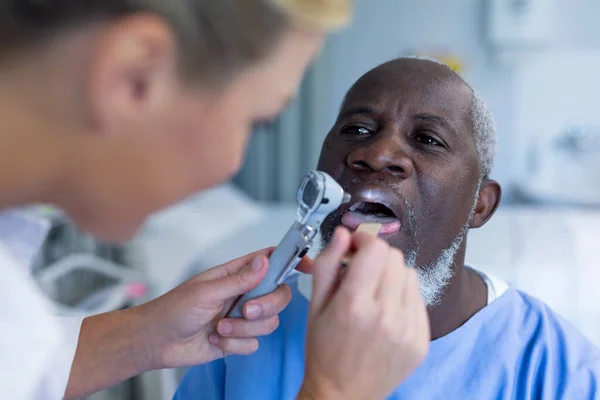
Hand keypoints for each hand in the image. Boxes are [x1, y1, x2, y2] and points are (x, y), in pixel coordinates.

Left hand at [134, 248, 303, 368]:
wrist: (158, 342)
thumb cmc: (173, 309)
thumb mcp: (205, 291)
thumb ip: (238, 279)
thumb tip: (264, 261)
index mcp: (236, 274)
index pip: (271, 261)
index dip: (292, 260)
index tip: (308, 265)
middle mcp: (244, 293)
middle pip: (279, 296)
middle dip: (265, 306)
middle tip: (244, 310)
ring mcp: (242, 317)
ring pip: (269, 322)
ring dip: (243, 329)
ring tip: (219, 327)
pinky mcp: (238, 339)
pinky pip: (254, 343)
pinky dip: (235, 344)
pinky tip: (216, 339)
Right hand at [298, 227, 429, 399]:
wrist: (342, 394)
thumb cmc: (324, 352)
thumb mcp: (315, 305)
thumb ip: (328, 264)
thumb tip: (343, 234)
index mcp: (355, 304)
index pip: (375, 249)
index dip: (363, 241)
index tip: (355, 247)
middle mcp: (386, 316)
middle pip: (395, 258)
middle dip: (376, 257)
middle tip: (361, 271)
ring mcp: (407, 330)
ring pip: (410, 275)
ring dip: (391, 276)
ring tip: (374, 293)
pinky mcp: (421, 341)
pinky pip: (419, 299)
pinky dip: (403, 297)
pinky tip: (386, 311)